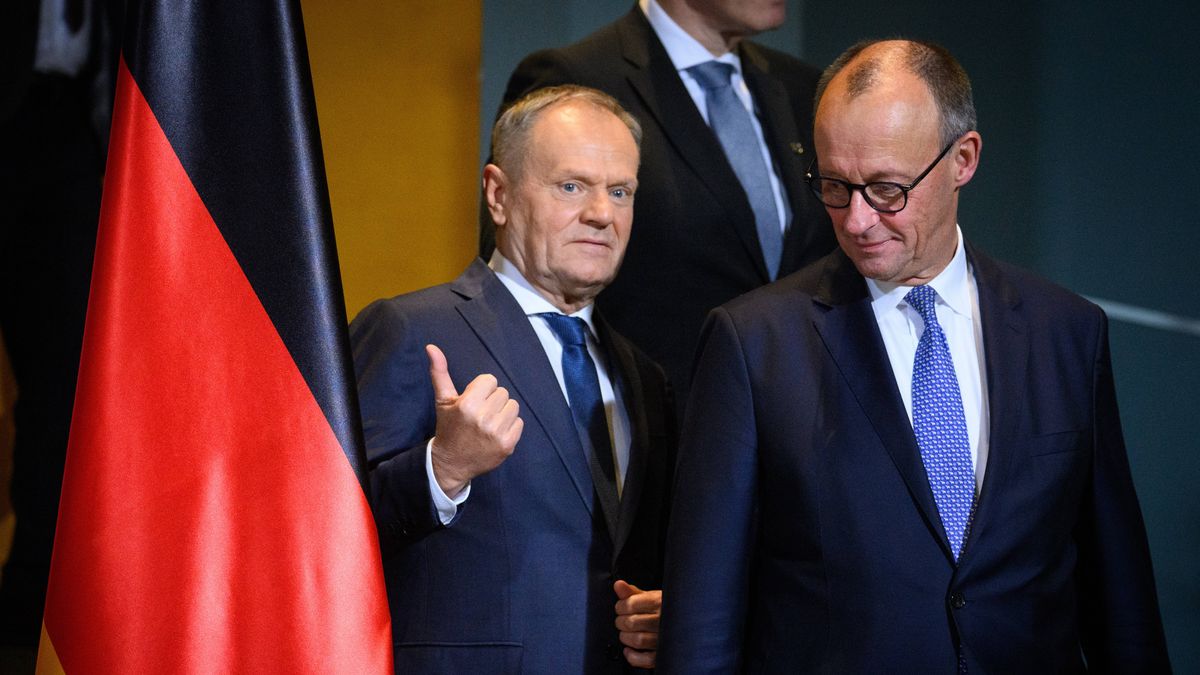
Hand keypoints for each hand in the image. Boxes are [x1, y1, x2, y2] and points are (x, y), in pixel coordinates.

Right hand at [426, 344, 522, 497]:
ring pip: (513, 406)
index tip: (473, 402)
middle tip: (480, 414)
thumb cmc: (449, 428)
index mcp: (467, 404)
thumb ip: (439, 372)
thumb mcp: (443, 400)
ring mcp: (497, 433)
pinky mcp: (508, 445)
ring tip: (489, 422)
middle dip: (492, 401)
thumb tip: (431, 346)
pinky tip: (496, 433)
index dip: (482, 390)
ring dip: (503, 413)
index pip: (490, 381)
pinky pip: (519, 422)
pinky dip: (510, 427)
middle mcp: (483, 418)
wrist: (451, 463)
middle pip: (503, 393)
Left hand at [614, 579, 660, 668]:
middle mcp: (664, 620)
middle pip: (632, 623)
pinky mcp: (664, 655)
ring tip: (625, 633)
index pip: (631, 604)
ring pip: (637, 640)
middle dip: (621, 622)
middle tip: (621, 621)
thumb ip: (633, 592)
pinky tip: (629, 650)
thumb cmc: (668, 609)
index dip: (620, 606)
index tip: (620, 608)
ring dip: (625, 638)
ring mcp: (665, 639)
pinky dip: (633, 656)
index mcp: (661, 602)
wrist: (690, 621)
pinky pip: (645, 660)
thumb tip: (618, 584)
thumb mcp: (653, 597)